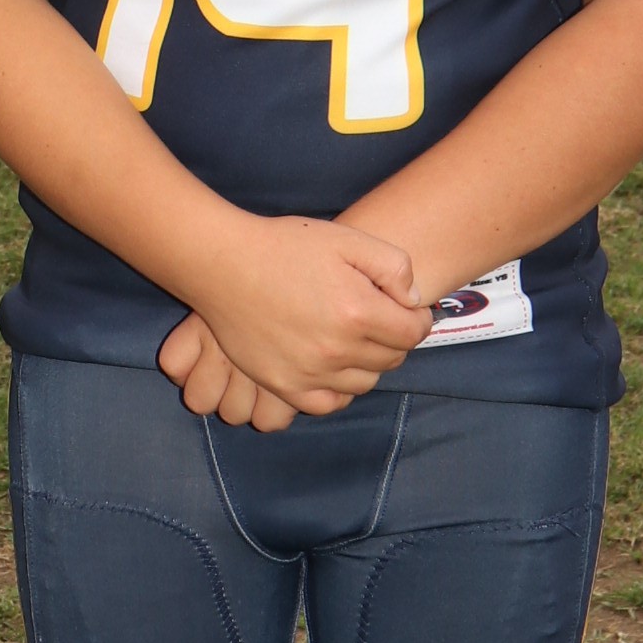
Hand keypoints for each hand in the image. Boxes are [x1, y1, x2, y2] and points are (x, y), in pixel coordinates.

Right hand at [163, 214, 429, 418]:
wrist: (224, 265)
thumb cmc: (285, 246)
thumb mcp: (347, 240)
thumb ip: (394, 267)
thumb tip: (413, 301)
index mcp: (359, 311)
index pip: (414, 332)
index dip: (418, 318)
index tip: (408, 309)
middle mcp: (338, 349)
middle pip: (391, 359)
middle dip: (394, 338)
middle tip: (378, 319)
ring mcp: (310, 372)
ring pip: (364, 383)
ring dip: (369, 363)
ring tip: (353, 340)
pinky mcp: (284, 385)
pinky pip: (329, 403)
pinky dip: (340, 389)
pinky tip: (334, 369)